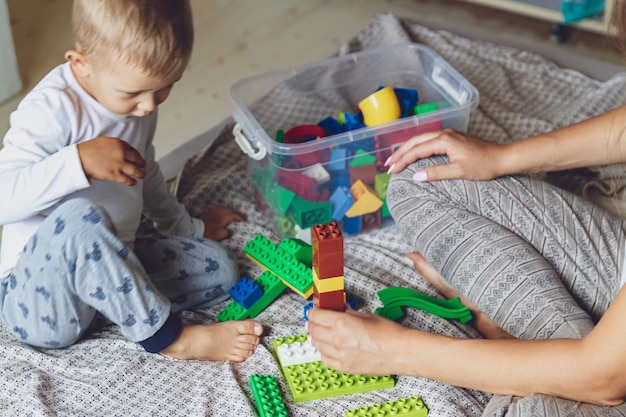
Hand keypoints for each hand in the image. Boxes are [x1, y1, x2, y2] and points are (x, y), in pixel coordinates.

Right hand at [77, 137, 145, 185]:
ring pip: (136, 171)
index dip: (138, 155)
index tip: (139, 158)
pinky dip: (132, 182)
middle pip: (137, 160)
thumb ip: (116, 145)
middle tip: (144, 166)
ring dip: (141, 174)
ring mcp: (119, 165)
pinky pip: (128, 180)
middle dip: (142, 164)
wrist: (80, 158)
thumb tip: (124, 150)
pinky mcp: (115, 175)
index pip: (133, 150)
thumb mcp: (104, 141)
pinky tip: (133, 182)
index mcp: (119, 143)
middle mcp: (122, 153)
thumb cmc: (89, 149)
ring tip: (143, 175)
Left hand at [199, 205, 245, 239]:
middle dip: (236, 213)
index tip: (244, 220)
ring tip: (232, 214)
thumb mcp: (218, 236)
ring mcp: (213, 211)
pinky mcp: (208, 211)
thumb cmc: (207, 233)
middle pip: (230, 209)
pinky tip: (222, 212)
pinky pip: (218, 208)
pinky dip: (223, 209)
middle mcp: (219, 213)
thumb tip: (230, 232)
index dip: (240, 217)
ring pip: (224, 207)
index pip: (234, 215)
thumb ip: (226, 233)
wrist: (194, 229)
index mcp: (222, 219)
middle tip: (239, 217)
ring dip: (230, 210)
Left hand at [307, 307, 409, 375]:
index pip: (317, 316)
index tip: (313, 311)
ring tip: (317, 334)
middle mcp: (338, 340)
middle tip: (313, 321)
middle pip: (314, 330)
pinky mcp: (345, 368)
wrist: (401, 352)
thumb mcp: (365, 315)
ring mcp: (340, 356)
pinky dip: (323, 352)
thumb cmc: (388, 333)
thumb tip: (338, 309)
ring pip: (317, 346)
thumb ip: (347, 313)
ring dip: (315, 338)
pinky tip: (325, 348)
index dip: (313, 312)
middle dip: (311, 324)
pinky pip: (326, 360)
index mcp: (342, 323)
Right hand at [385, 129, 505, 180]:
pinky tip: (413, 154)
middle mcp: (444, 134)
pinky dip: (417, 147)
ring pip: (421, 139)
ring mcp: (448, 134)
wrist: (503, 157)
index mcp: (444, 140)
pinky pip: (428, 140)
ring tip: (396, 160)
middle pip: (415, 141)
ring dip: (407, 149)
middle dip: (400, 153)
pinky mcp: (452, 138)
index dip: (403, 161)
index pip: (417, 150)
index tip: (392, 171)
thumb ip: (436, 172)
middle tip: (388, 165)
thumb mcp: (459, 171)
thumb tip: (416, 176)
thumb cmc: (484, 165)